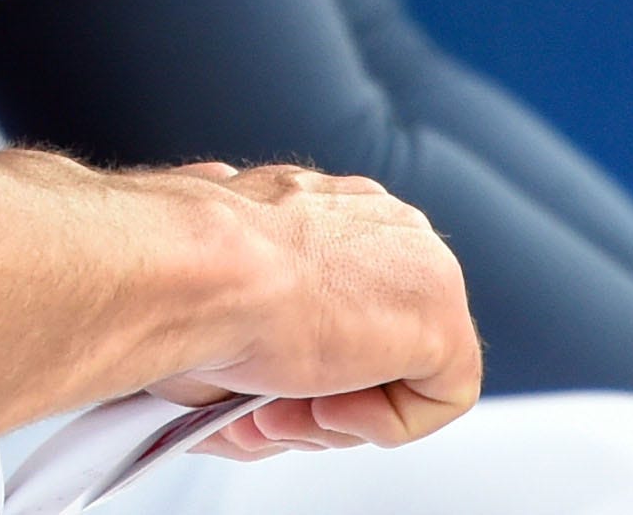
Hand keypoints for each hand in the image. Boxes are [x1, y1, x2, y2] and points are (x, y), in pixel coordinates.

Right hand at [149, 164, 479, 458]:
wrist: (199, 272)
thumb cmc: (188, 279)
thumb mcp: (225, 301)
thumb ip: (262, 326)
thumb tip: (253, 375)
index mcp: (329, 208)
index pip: (345, 295)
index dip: (297, 359)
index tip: (250, 386)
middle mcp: (381, 226)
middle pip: (376, 335)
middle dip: (317, 390)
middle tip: (261, 410)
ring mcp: (420, 268)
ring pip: (404, 369)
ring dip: (339, 411)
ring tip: (280, 408)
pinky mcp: (444, 323)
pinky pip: (436, 399)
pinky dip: (380, 424)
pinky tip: (324, 403)